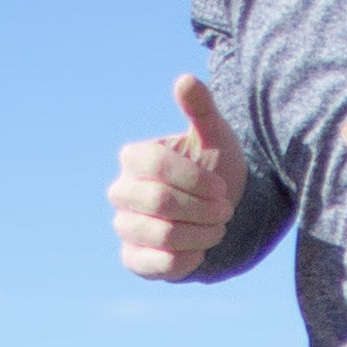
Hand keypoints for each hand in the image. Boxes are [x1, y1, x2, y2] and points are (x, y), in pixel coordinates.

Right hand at [110, 75, 246, 280]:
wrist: (218, 213)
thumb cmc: (214, 168)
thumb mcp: (214, 135)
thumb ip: (200, 109)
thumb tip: (185, 80)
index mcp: (135, 157)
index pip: (156, 164)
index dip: (195, 179)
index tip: (221, 187)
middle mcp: (122, 192)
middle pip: (160, 201)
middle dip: (202, 209)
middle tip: (225, 210)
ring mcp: (125, 227)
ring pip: (162, 235)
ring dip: (201, 234)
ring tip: (217, 229)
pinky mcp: (134, 259)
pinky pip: (157, 266)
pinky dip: (188, 259)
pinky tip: (202, 250)